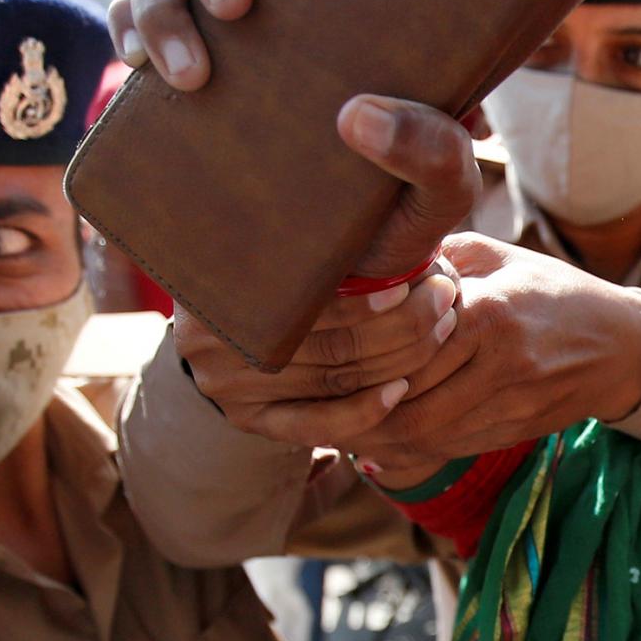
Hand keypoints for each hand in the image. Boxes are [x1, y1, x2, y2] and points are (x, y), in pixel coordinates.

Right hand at [111, 0, 486, 280]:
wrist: (353, 269)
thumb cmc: (405, 206)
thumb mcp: (442, 188)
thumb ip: (437, 154)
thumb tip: (360, 116)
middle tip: (232, 13)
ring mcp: (213, 32)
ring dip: (152, 7)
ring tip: (186, 76)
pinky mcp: (172, 83)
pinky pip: (127, 34)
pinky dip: (122, 36)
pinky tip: (136, 72)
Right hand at [176, 267, 459, 446]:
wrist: (197, 328)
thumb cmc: (249, 268)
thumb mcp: (260, 242)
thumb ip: (302, 241)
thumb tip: (376, 215)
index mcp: (222, 295)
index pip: (310, 306)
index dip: (369, 299)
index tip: (417, 277)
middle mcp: (219, 350)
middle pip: (332, 347)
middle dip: (403, 325)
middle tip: (444, 298)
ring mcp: (233, 392)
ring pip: (336, 382)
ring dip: (399, 358)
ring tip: (441, 329)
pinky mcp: (252, 422)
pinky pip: (317, 425)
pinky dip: (364, 411)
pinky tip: (400, 389)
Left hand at [343, 234, 640, 485]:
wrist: (620, 344)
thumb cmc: (550, 291)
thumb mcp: (497, 258)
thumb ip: (436, 261)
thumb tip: (371, 264)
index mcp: (490, 311)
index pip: (407, 345)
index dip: (362, 358)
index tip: (327, 356)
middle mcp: (501, 363)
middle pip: (409, 398)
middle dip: (358, 404)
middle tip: (316, 401)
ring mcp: (511, 403)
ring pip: (425, 433)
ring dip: (377, 434)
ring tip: (338, 423)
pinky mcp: (516, 431)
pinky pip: (450, 447)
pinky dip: (409, 447)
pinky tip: (380, 438)